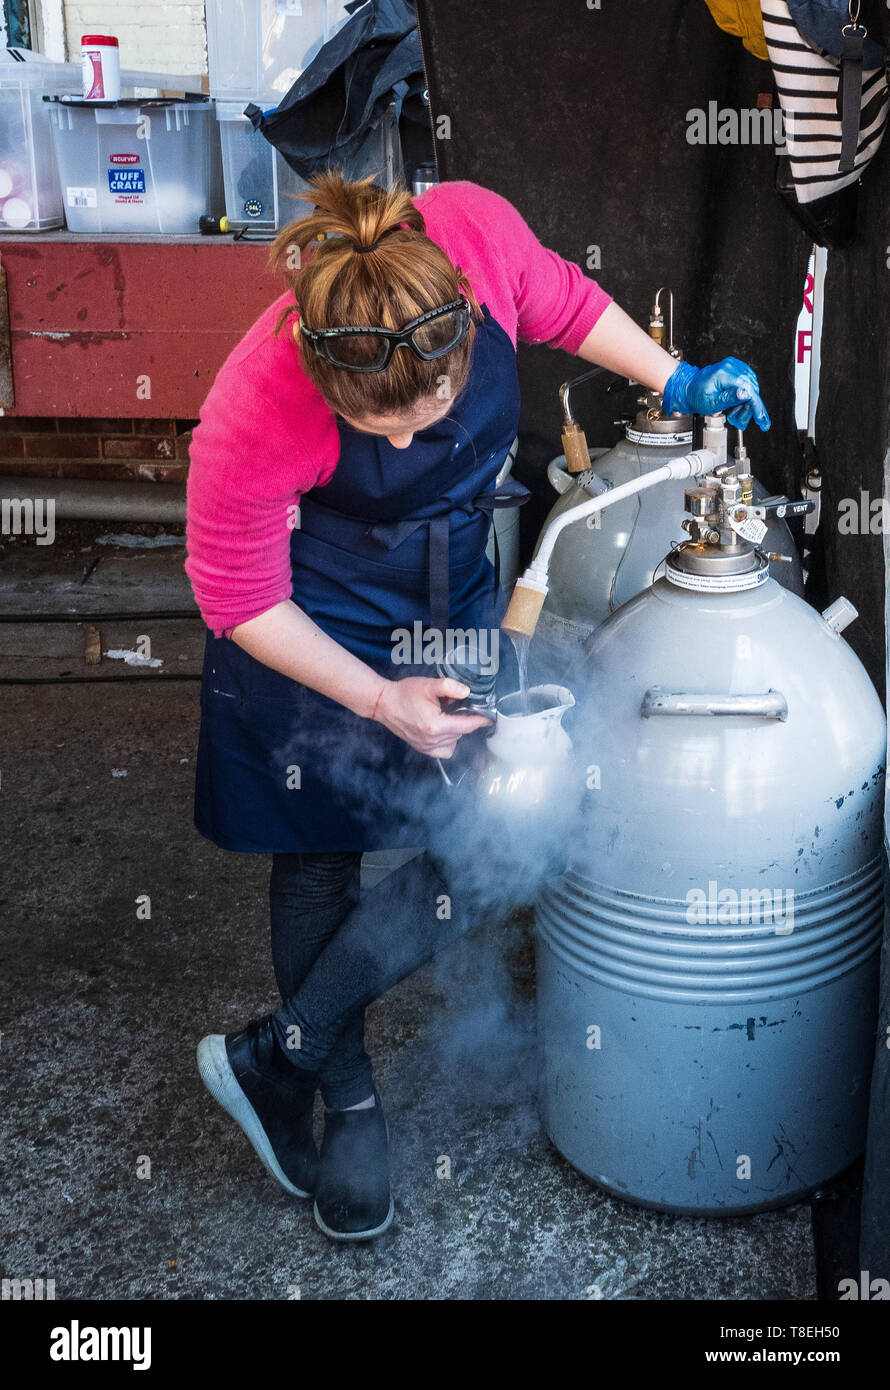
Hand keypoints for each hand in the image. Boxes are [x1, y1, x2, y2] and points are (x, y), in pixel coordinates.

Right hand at [372, 677, 491, 757]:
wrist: (383, 704)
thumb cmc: (404, 694)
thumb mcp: (427, 685)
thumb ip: (449, 687)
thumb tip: (467, 692)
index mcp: (435, 726)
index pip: (467, 726)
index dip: (480, 720)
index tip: (489, 717)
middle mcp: (432, 740)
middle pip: (461, 733)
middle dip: (465, 720)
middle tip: (459, 706)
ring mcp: (426, 747)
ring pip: (454, 742)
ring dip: (456, 730)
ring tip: (448, 716)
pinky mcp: (421, 748)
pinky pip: (444, 750)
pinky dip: (448, 741)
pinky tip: (443, 729)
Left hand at [662, 357, 770, 430]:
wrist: (688, 387)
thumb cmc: (696, 395)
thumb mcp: (711, 402)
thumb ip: (730, 398)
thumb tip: (746, 395)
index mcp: (724, 374)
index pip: (748, 389)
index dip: (756, 406)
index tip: (761, 419)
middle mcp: (731, 366)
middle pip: (751, 388)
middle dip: (750, 406)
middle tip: (742, 418)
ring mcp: (734, 366)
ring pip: (751, 385)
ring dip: (747, 401)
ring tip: (736, 411)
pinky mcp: (735, 368)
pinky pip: (747, 381)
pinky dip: (744, 393)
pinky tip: (737, 402)